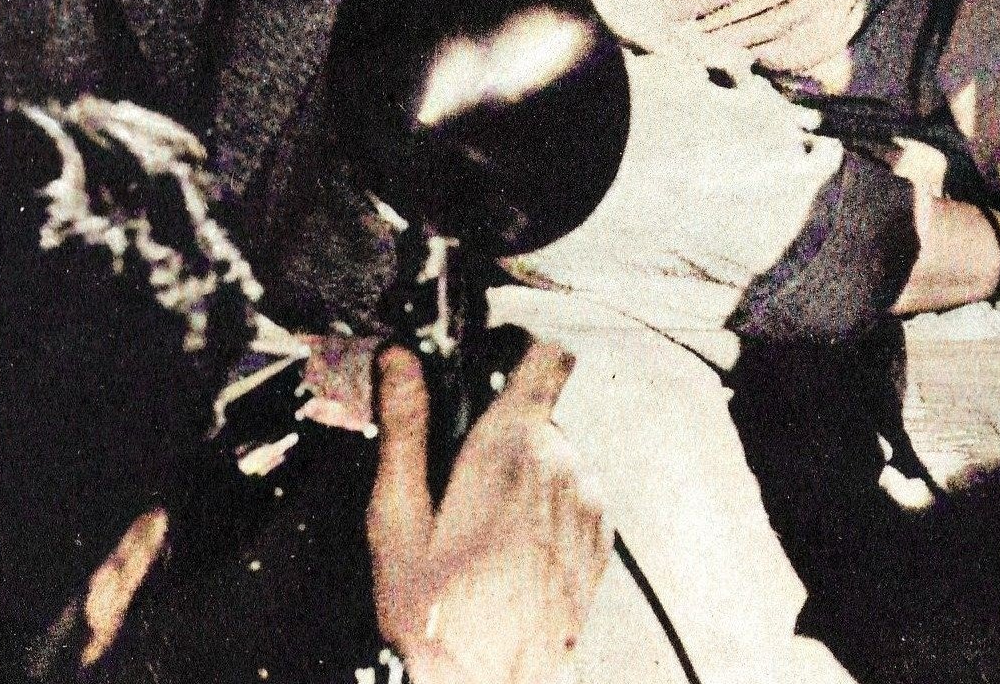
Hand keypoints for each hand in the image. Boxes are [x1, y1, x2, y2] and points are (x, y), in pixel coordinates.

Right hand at [371, 342, 608, 683]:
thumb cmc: (443, 611)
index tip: (493, 363)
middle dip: (500, 435)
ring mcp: (587, 499)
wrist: (496, 679)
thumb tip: (399, 361)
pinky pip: (573, 493)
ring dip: (524, 475)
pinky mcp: (600, 532)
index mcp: (509, 450)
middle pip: (537, 415)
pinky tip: (510, 547)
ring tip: (481, 528)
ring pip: (556, 455)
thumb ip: (404, 430)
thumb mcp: (399, 520)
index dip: (522, 349)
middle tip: (458, 484)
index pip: (546, 357)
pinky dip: (546, 507)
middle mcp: (561, 465)